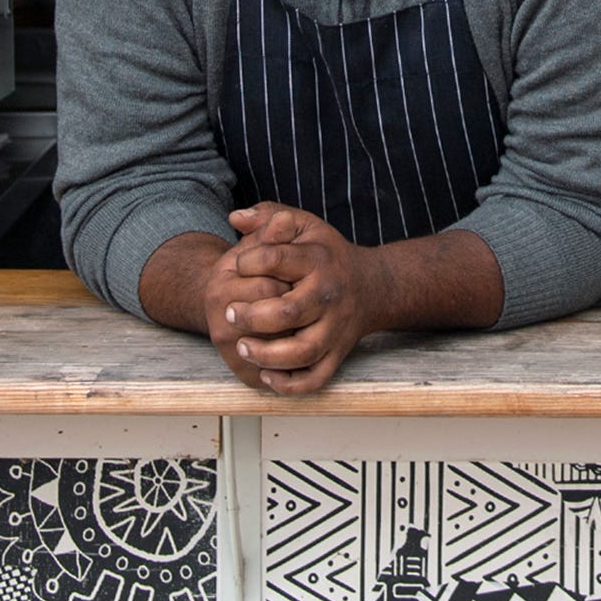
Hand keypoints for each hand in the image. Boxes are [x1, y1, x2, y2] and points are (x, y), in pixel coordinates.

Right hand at [136, 230, 295, 392]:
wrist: (235, 306)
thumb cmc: (255, 272)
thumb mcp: (260, 242)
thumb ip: (270, 226)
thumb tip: (282, 221)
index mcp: (221, 282)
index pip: (270, 283)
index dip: (293, 279)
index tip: (298, 275)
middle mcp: (220, 320)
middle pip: (278, 316)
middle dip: (300, 306)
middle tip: (307, 297)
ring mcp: (231, 350)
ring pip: (282, 349)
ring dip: (302, 334)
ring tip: (307, 319)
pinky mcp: (246, 375)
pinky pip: (280, 376)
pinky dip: (297, 365)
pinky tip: (303, 344)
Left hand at [219, 203, 387, 394]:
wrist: (371, 286)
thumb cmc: (326, 255)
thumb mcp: (303, 225)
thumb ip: (269, 216)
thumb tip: (234, 217)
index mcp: (318, 261)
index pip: (280, 260)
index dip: (252, 262)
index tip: (237, 265)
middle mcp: (329, 296)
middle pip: (289, 312)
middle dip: (252, 317)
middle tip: (229, 313)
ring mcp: (335, 329)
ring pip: (302, 351)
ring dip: (267, 354)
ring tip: (242, 346)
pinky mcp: (338, 354)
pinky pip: (316, 378)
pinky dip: (291, 384)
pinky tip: (267, 376)